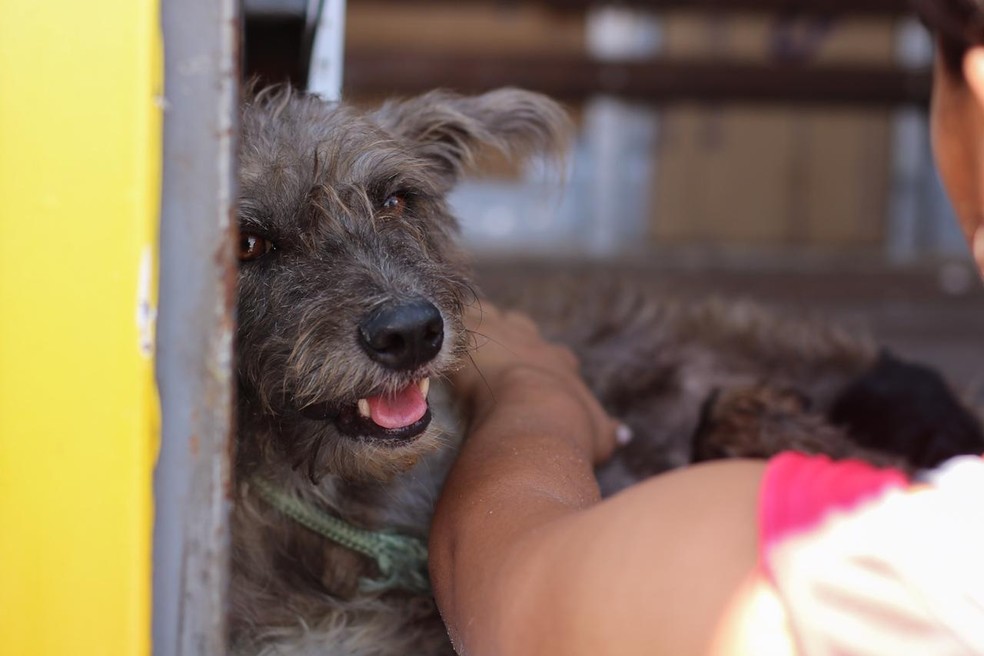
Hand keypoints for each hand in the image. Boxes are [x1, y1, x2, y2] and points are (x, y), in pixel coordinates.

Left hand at [454, 301, 619, 463]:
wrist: (536, 409)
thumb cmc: (569, 426)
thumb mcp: (598, 435)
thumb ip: (608, 430)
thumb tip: (627, 434)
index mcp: (560, 364)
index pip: (555, 356)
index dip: (545, 364)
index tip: (538, 375)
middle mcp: (535, 344)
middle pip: (522, 326)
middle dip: (513, 334)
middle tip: (500, 349)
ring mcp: (503, 335)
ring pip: (490, 315)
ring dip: (481, 324)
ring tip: (466, 336)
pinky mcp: (474, 332)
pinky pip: (459, 316)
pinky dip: (452, 325)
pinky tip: (439, 336)